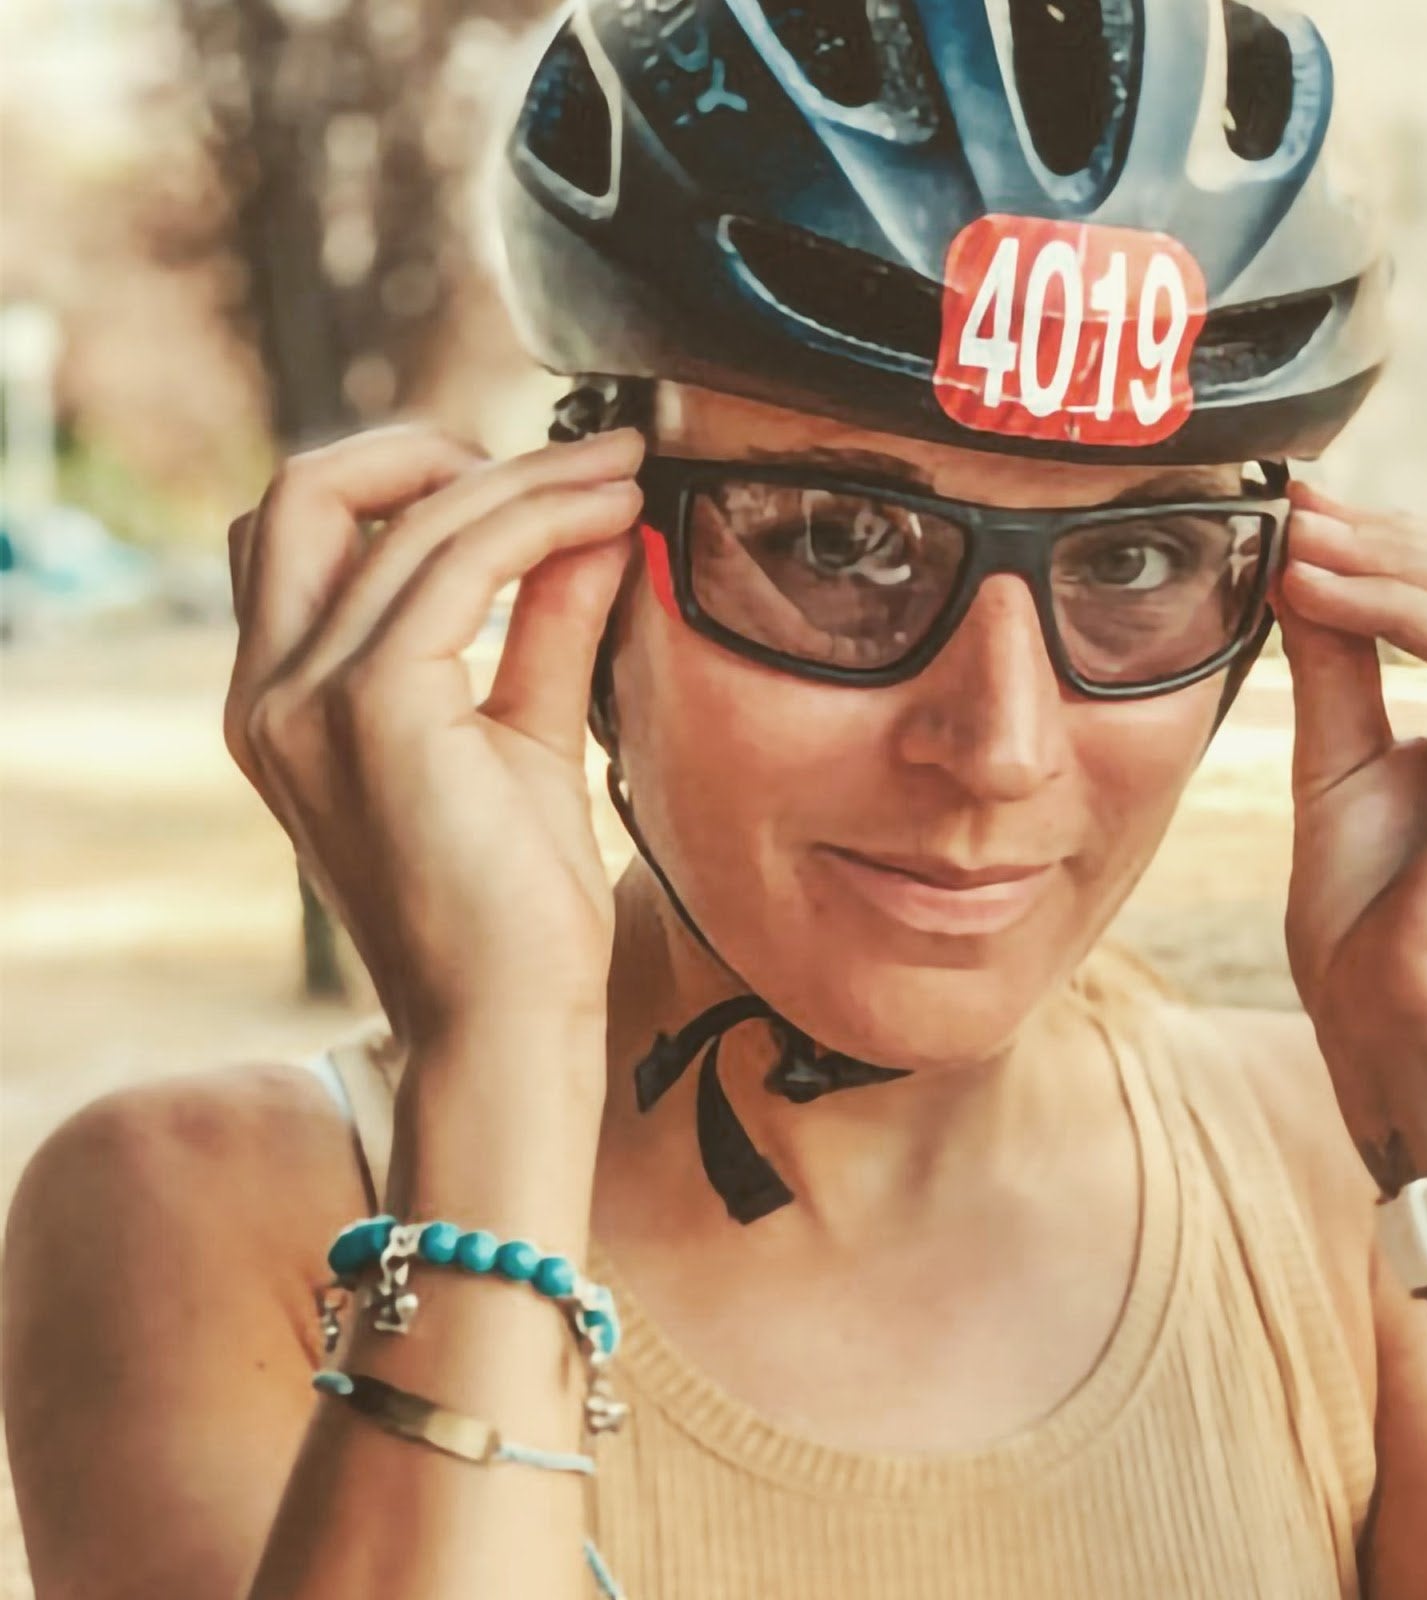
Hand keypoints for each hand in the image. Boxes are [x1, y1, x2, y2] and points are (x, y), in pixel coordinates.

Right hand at [223, 422, 644, 1060]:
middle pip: (306, 493)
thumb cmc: (515, 908)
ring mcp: (306, 701)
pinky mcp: (374, 711)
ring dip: (525, 479)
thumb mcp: (520, 738)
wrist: (508, 1027)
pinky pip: (458, 564)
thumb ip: (538, 626)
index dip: (405, 481)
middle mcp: (268, 695)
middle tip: (562, 462)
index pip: (303, 536)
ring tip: (621, 476)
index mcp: (280, 704)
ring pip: (405, 521)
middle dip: (432, 450)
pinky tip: (612, 518)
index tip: (530, 482)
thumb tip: (586, 526)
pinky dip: (539, 522)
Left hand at [1270, 483, 1426, 1183]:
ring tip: (1298, 538)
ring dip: (1389, 558)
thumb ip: (1335, 675)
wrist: (1397, 1032)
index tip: (1291, 514)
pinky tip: (1324, 591)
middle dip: (1381, 536)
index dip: (1372, 552)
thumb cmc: (1367, 926)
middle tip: (1294, 503)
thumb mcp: (1334, 770)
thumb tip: (1304, 578)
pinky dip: (1405, 613)